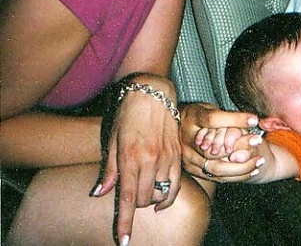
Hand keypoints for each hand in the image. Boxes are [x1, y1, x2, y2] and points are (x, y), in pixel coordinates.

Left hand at [93, 75, 181, 245]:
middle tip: (131, 199)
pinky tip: (162, 199)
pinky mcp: (178, 154)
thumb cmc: (128, 114)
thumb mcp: (112, 140)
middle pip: (146, 199)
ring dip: (152, 199)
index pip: (128, 198)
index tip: (123, 241)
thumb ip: (109, 170)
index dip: (125, 223)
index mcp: (131, 157)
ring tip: (145, 194)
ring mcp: (167, 157)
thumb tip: (99, 194)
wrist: (152, 93)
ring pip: (161, 193)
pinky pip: (176, 184)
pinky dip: (169, 196)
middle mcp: (151, 160)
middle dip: (137, 206)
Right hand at [180, 103, 262, 181]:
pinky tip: (252, 170)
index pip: (213, 120)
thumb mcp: (209, 109)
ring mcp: (189, 159)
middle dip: (240, 149)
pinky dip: (236, 175)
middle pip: (215, 151)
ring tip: (260, 161)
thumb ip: (227, 116)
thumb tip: (253, 120)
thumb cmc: (197, 116)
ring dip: (241, 167)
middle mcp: (186, 141)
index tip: (254, 120)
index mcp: (191, 120)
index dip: (234, 120)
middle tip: (259, 142)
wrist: (177, 130)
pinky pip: (216, 177)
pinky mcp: (193, 171)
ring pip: (217, 168)